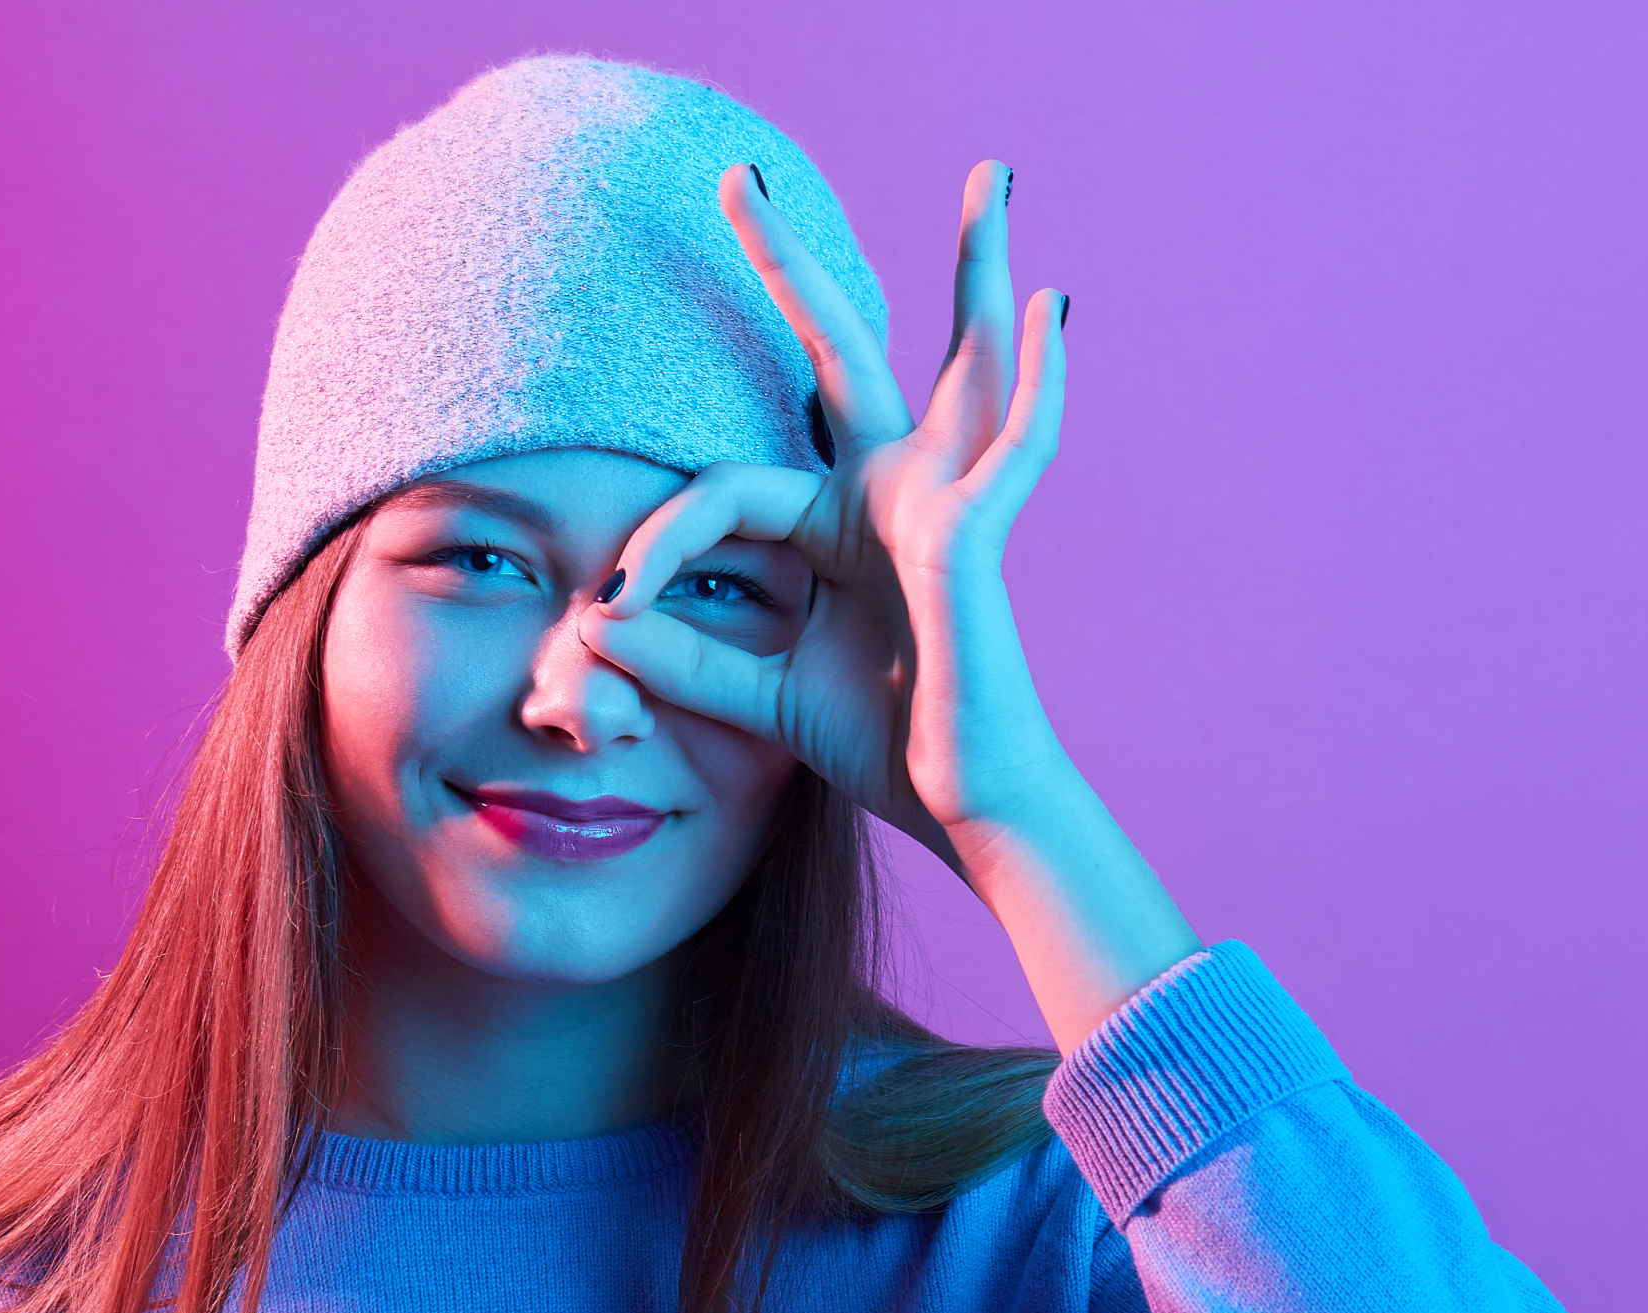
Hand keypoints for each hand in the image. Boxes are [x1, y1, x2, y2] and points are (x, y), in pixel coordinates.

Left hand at [578, 159, 1063, 864]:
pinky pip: (1011, 449)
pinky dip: (1038, 384)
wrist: (959, 803)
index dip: (658, 542)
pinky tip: (1055, 310)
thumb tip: (592, 628)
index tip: (607, 609)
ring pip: (955, 363)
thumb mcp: (759, 694)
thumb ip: (685, 657)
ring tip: (994, 182)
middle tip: (740, 175)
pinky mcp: (975, 534)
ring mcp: (938, 503)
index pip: (724, 490)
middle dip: (787, 266)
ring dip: (975, 271)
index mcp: (834, 524)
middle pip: (833, 355)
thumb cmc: (879, 744)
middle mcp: (886, 494)